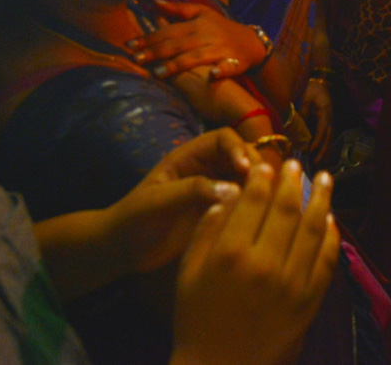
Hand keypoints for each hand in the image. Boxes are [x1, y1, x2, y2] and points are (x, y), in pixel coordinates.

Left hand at [105, 129, 257, 275]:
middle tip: (264, 189)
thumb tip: (233, 190)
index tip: (247, 170)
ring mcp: (216, 191)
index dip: (239, 149)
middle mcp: (208, 169)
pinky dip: (257, 207)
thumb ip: (192, 191)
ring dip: (261, 187)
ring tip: (268, 204)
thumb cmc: (134, 220)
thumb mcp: (158, 202)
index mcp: (189, 157)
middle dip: (256, 168)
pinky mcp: (221, 213)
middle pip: (243, 156)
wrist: (122, 251)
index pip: (224, 138)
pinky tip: (261, 219)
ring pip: (249, 179)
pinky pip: (246, 204)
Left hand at [128, 1, 267, 78]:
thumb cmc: (220, 28)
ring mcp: (220, 50)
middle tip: (135, 59)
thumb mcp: (201, 13)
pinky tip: (212, 76)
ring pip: (195, 57)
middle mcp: (206, 36)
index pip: (168, 31)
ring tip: (158, 73)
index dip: (148, 38)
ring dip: (177, 64)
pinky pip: (227, 67)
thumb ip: (177, 9)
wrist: (251, 42)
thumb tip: (152, 1)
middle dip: (155, 52)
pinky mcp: (234, 62)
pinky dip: (220, 71)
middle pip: (177, 44)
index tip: (128, 45)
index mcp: (196, 24)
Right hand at [171, 160, 339, 364]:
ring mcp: (293, 283)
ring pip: (314, 229)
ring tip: (325, 179)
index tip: (268, 164)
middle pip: (286, 209)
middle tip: (297, 164)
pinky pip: (327, 260)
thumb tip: (230, 194)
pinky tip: (331, 220)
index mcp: (231, 254)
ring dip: (321, 199)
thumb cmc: (196, 318)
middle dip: (293, 181)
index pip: (253, 201)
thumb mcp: (188, 272)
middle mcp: (265, 264)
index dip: (263, 177)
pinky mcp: (310, 301)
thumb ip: (207, 230)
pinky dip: (332, 236)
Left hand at [300, 79, 332, 163]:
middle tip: (315, 163)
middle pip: (328, 138)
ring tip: (318, 164)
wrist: (319, 82)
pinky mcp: (326, 124)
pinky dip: (324, 148)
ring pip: (329, 140)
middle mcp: (330, 119)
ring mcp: (329, 122)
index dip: (317, 141)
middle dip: (322, 152)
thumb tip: (299, 127)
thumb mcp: (306, 97)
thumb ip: (303, 111)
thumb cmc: (311, 88)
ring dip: (325, 152)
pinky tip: (320, 157)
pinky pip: (326, 138)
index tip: (310, 150)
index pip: (322, 130)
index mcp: (325, 113)